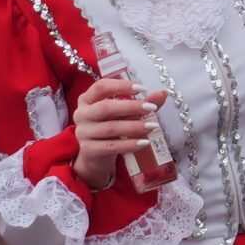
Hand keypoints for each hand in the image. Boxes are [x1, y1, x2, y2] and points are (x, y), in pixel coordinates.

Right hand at [71, 76, 167, 190]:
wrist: (94, 158)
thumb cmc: (109, 130)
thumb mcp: (123, 115)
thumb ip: (141, 104)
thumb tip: (163, 94)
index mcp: (87, 99)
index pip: (101, 86)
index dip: (121, 86)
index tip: (142, 89)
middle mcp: (81, 114)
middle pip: (105, 107)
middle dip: (131, 107)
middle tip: (151, 108)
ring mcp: (83, 133)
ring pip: (110, 128)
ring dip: (133, 126)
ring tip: (152, 126)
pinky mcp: (88, 150)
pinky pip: (110, 146)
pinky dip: (128, 144)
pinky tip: (144, 143)